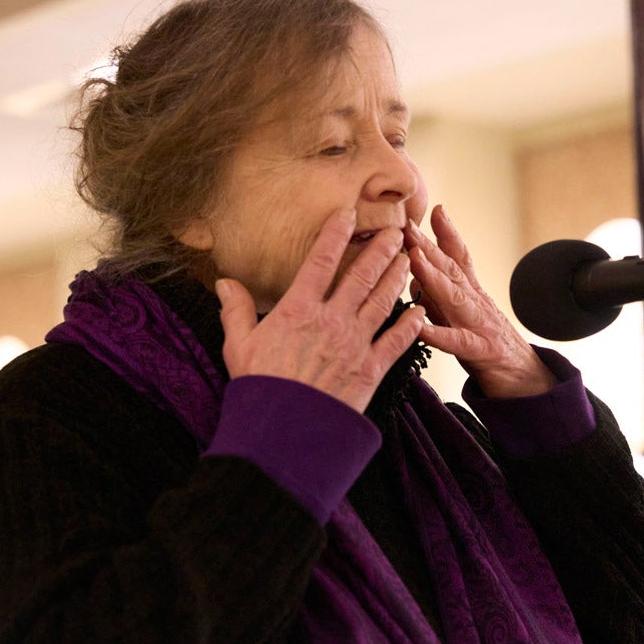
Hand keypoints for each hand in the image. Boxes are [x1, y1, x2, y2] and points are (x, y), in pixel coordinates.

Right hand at [216, 208, 425, 413]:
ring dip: (397, 278)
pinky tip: (419, 312)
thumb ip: (236, 310)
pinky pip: (395, 342)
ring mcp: (354, 345)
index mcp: (298, 310)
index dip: (335, 234)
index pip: (320, 261)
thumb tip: (223, 281)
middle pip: (361, 276)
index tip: (348, 214)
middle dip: (380, 250)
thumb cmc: (259, 387)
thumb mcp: (238, 345)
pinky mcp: (370, 370)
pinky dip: (410, 326)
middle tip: (397, 230)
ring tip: (409, 259)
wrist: (283, 430)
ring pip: (382, 302)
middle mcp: (331, 321)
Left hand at [405, 204, 555, 397]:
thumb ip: (441, 296)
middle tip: (408, 225)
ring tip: (413, 258)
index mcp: (472, 294)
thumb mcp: (465, 315)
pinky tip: (420, 327)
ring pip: (454, 297)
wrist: (526, 380)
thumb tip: (414, 276)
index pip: (460, 258)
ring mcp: (479, 326)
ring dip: (433, 276)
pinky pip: (456, 342)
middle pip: (452, 269)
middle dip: (429, 245)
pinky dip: (438, 334)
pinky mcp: (480, 352)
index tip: (435, 208)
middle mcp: (477, 303)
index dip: (448, 232)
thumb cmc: (488, 347)